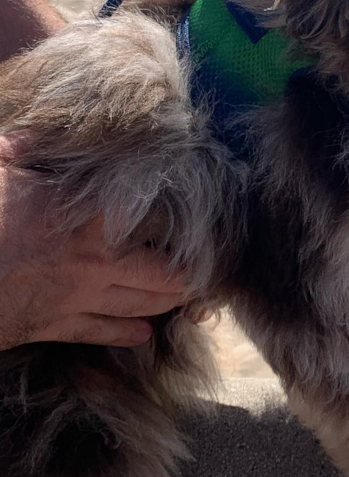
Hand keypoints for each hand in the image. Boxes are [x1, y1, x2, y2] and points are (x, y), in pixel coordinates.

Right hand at [0, 135, 190, 350]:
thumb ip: (19, 152)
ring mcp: (79, 297)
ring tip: (183, 297)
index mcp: (93, 216)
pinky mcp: (55, 326)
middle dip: (188, 275)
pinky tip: (144, 334)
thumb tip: (19, 141)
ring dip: (167, 303)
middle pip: (166, 274)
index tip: (198, 217)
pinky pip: (103, 334)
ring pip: (142, 306)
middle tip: (200, 270)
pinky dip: (128, 334)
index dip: (184, 222)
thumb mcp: (0, 169)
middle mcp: (97, 260)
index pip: (160, 220)